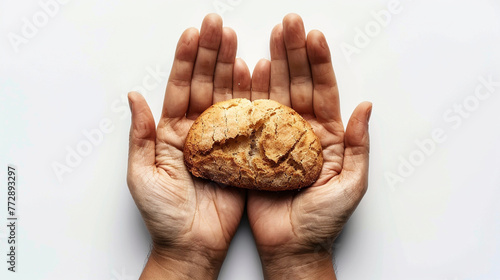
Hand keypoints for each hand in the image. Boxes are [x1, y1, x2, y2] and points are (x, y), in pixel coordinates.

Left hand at [126, 14, 250, 278]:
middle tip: (217, 25)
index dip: (187, 60)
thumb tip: (133, 96)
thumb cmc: (164, 215)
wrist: (192, 245)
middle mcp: (198, 130)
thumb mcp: (142, 175)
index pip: (180, 88)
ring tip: (235, 39)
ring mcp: (222, 139)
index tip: (193, 33)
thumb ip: (140, 135)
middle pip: (205, 84)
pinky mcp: (242, 152)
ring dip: (230, 66)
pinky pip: (248, 119)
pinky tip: (254, 72)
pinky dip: (252, 95)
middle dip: (210, 53)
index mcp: (172, 132)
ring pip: (227, 95)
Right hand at [247, 14, 371, 278]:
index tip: (313, 36)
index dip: (319, 63)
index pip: (323, 91)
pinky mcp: (253, 149)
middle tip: (289, 23)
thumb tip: (366, 106)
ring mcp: (275, 137)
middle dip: (294, 53)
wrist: (292, 247)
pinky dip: (249, 92)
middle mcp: (300, 131)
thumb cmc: (323, 221)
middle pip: (297, 84)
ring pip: (274, 93)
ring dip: (271, 64)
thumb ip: (358, 144)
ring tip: (269, 36)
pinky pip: (251, 116)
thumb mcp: (351, 184)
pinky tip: (248, 70)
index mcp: (327, 136)